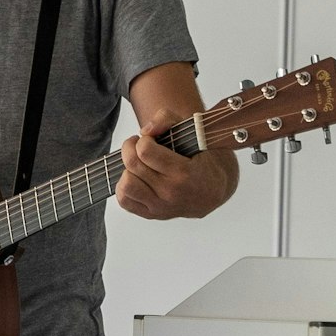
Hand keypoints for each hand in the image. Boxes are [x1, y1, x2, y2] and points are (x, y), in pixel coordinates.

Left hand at [116, 111, 235, 219]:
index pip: (146, 151)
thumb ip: (167, 120)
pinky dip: (124, 188)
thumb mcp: (191, 132)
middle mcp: (171, 192)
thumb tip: (145, 130)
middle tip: (138, 146)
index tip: (148, 140)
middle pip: (133, 164)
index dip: (142, 140)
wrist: (211, 192)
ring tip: (137, 164)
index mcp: (184, 172)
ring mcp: (161, 206)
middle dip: (130, 148)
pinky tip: (135, 178)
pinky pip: (124, 201)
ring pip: (126, 185)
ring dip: (126, 170)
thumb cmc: (200, 159)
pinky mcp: (152, 215)